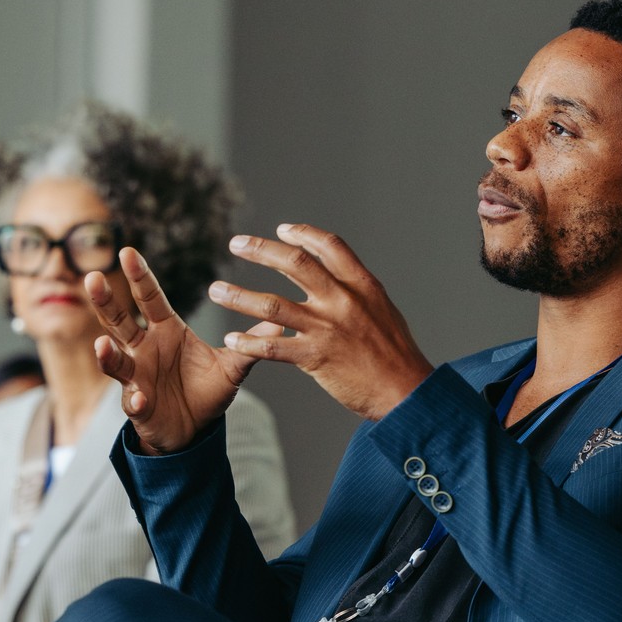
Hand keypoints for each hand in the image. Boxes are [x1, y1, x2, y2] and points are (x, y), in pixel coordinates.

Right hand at [88, 248, 257, 453]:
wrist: (195, 430)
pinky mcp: (138, 405)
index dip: (139, 277)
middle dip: (105, 301)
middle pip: (119, 321)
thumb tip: (281, 320)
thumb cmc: (207, 391)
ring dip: (108, 353)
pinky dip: (135, 400)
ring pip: (115, 360)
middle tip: (93, 278)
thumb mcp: (232, 367)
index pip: (150, 299)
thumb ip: (250, 344)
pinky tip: (138, 398)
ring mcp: (136, 377)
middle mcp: (144, 349)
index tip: (128, 251)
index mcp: (165, 331)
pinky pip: (133, 401)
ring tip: (103, 344)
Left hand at [211, 224, 435, 419]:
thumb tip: (339, 280)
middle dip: (261, 250)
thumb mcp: (384, 311)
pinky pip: (272, 346)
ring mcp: (327, 328)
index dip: (303, 234)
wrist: (406, 392)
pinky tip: (232, 340)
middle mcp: (342, 301)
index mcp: (362, 286)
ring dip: (238, 296)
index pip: (329, 247)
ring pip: (272, 304)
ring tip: (215, 291)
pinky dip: (248, 342)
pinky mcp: (315, 357)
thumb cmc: (397, 355)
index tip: (282, 229)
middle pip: (295, 264)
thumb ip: (358, 293)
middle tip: (236, 244)